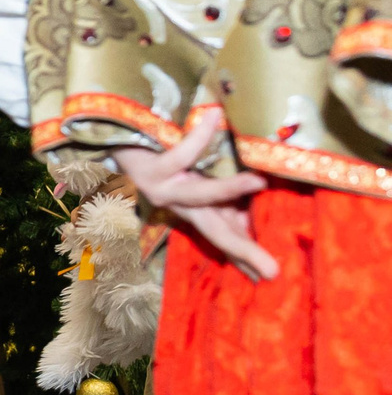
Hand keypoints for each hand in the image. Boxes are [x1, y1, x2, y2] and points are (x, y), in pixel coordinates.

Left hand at [113, 120, 275, 280]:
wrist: (121, 140)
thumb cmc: (172, 158)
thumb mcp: (205, 182)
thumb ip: (229, 200)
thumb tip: (259, 211)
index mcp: (197, 211)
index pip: (227, 239)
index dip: (249, 258)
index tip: (274, 277)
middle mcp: (180, 206)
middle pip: (215, 233)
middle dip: (244, 250)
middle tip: (272, 269)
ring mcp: (164, 189)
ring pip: (199, 195)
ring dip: (228, 190)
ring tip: (258, 182)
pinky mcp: (151, 169)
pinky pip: (179, 155)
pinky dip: (198, 136)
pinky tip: (216, 117)